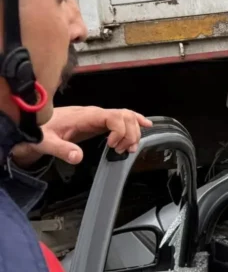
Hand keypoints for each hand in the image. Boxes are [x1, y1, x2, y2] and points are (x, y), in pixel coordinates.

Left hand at [11, 105, 151, 166]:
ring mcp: (99, 116)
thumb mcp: (47, 143)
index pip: (114, 116)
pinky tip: (146, 125)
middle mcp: (96, 113)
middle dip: (130, 134)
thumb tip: (79, 157)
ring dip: (134, 132)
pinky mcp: (99, 121)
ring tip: (128, 149)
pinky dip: (135, 120)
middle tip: (122, 151)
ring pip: (127, 117)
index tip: (114, 146)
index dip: (120, 131)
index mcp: (86, 116)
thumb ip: (62, 149)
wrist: (36, 126)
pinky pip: (121, 117)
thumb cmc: (42, 132)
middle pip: (125, 116)